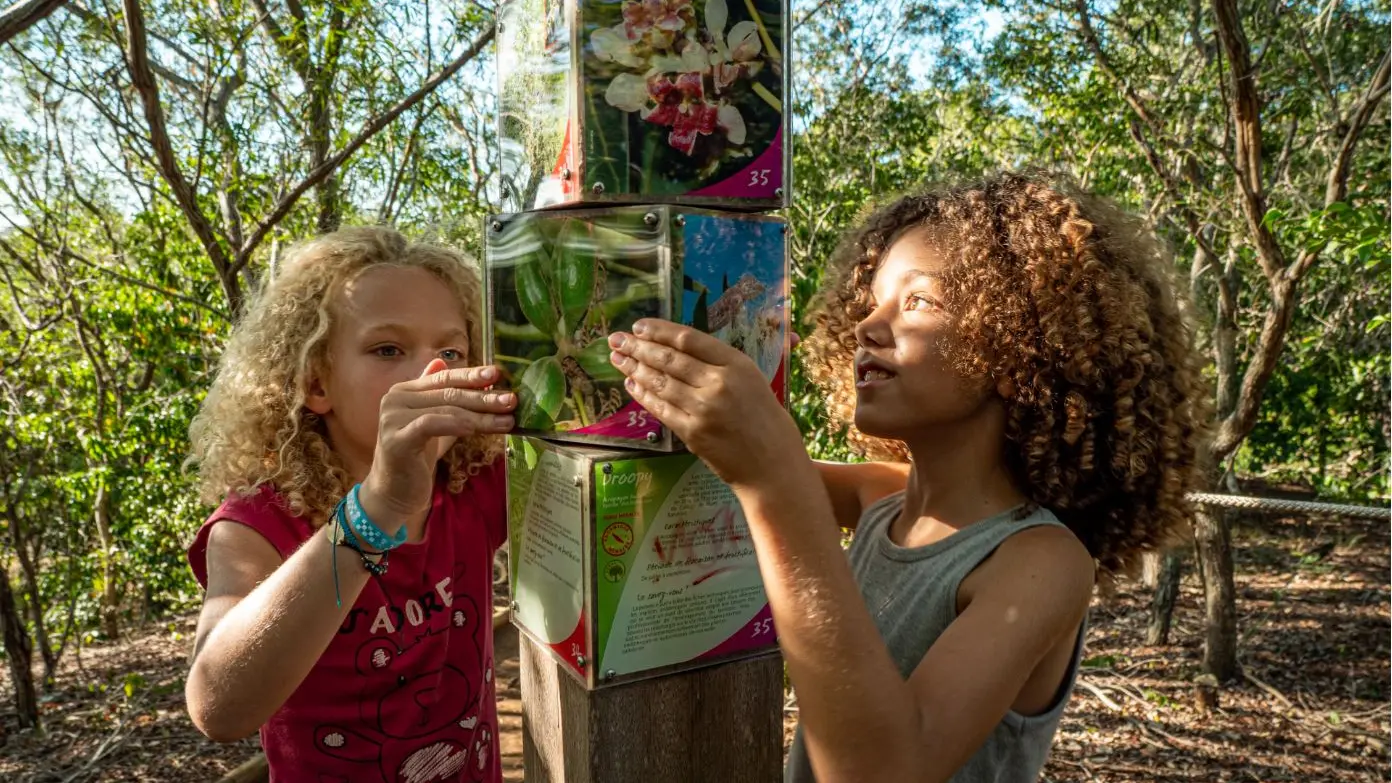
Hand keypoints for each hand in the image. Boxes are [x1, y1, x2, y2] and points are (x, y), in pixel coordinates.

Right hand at [361, 360, 515, 530]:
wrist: (393, 494)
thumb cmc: (416, 458)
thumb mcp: (434, 424)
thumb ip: (441, 398)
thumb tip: (444, 362)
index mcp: (405, 391)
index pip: (444, 378)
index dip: (472, 375)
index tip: (499, 374)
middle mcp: (395, 399)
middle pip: (449, 393)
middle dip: (484, 398)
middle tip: (512, 401)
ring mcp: (393, 418)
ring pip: (447, 410)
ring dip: (481, 416)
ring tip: (507, 421)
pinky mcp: (396, 439)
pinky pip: (431, 425)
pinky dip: (456, 425)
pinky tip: (475, 429)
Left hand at [607, 319, 803, 488]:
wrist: (773, 467)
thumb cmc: (767, 422)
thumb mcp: (753, 381)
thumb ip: (721, 366)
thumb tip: (680, 350)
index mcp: (738, 364)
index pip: (689, 339)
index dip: (660, 330)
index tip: (639, 326)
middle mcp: (719, 383)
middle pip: (669, 358)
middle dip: (638, 347)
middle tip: (616, 339)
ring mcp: (704, 409)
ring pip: (660, 382)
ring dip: (635, 369)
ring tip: (618, 359)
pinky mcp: (692, 433)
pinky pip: (661, 409)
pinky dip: (643, 395)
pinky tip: (631, 385)